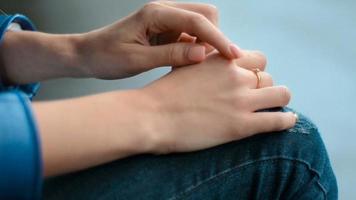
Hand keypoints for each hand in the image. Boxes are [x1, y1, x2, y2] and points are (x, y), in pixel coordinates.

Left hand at [76, 1, 241, 78]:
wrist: (88, 54)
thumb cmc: (105, 56)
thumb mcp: (137, 59)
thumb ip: (171, 55)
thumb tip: (203, 53)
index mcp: (155, 13)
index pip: (197, 20)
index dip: (218, 39)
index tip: (234, 57)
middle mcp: (164, 11)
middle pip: (205, 15)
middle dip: (215, 37)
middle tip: (213, 64)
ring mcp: (166, 21)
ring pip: (200, 26)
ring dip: (206, 44)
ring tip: (200, 68)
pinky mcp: (166, 32)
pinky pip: (191, 36)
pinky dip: (196, 49)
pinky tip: (190, 65)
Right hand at [141, 51, 296, 153]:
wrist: (151, 116)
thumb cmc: (162, 94)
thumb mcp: (184, 67)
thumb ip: (204, 63)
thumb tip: (212, 63)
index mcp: (221, 61)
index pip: (256, 58)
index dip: (254, 70)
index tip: (248, 80)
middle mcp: (235, 76)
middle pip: (267, 76)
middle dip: (262, 86)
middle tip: (254, 97)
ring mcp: (241, 101)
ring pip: (281, 93)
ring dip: (277, 99)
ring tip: (272, 107)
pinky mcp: (242, 126)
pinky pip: (279, 120)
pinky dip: (287, 121)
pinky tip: (288, 121)